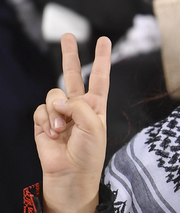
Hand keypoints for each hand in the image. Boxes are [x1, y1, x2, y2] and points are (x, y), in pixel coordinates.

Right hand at [33, 34, 110, 212]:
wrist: (71, 176)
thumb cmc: (89, 154)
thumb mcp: (94, 126)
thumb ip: (79, 106)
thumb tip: (60, 99)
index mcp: (96, 106)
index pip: (100, 77)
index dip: (102, 58)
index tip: (105, 40)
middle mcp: (78, 107)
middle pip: (73, 74)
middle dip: (70, 55)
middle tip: (67, 36)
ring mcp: (60, 114)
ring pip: (53, 94)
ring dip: (56, 110)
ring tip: (61, 129)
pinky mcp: (43, 122)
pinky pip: (41, 109)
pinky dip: (46, 119)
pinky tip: (52, 133)